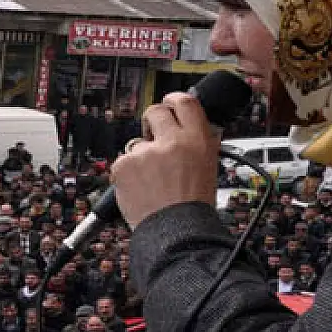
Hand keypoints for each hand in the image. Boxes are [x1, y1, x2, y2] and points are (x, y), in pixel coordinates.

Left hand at [111, 92, 218, 227]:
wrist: (176, 233)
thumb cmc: (193, 207)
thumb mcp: (209, 167)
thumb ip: (197, 144)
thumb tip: (187, 128)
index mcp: (198, 140)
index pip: (186, 102)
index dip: (175, 99)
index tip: (169, 102)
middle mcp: (172, 141)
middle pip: (156, 111)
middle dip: (152, 121)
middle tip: (152, 136)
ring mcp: (146, 152)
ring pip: (137, 143)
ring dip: (141, 157)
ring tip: (151, 182)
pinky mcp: (124, 165)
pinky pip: (122, 162)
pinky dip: (127, 175)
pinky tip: (140, 189)